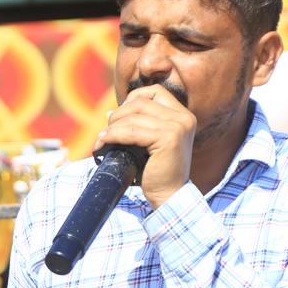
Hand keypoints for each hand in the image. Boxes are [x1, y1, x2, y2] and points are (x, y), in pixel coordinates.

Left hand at [93, 84, 194, 210]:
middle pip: (141, 102)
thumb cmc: (157, 171)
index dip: (132, 99)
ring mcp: (178, 127)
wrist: (169, 195)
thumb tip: (111, 112)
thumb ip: (141, 123)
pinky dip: (115, 135)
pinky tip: (105, 141)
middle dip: (118, 114)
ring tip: (104, 139)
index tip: (120, 116)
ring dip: (113, 126)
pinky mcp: (169, 139)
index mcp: (183, 115)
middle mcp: (184, 118)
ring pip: (134, 116)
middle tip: (106, 131)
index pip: (154, 92)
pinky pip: (132, 131)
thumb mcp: (152, 141)